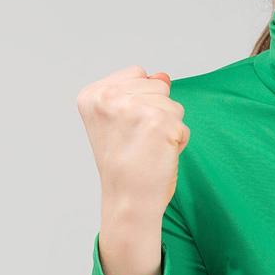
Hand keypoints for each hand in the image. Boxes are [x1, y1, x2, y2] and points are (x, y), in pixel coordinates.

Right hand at [77, 66, 189, 215]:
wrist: (127, 200)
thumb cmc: (123, 165)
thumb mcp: (119, 121)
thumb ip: (138, 92)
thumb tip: (163, 76)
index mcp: (92, 94)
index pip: (137, 74)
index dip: (140, 103)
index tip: (124, 130)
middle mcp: (108, 97)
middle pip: (157, 85)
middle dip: (156, 113)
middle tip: (137, 142)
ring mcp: (133, 107)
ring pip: (172, 104)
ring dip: (168, 127)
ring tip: (147, 148)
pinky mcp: (158, 121)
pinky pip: (182, 124)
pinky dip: (177, 142)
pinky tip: (158, 155)